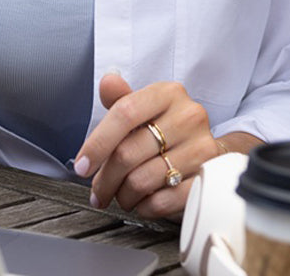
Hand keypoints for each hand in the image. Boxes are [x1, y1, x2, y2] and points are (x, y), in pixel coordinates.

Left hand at [73, 73, 220, 217]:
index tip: (82, 165)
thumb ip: (122, 98)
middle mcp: (188, 116)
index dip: (98, 143)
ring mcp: (200, 147)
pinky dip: (145, 207)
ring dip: (124, 195)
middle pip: (128, 153)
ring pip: (141, 181)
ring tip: (123, 194)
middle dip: (105, 179)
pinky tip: (144, 200)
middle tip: (98, 191)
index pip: (125, 113)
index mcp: (169, 93)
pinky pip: (162, 201)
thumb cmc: (169, 129)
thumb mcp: (146, 108)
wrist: (207, 149)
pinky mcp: (206, 179)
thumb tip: (108, 82)